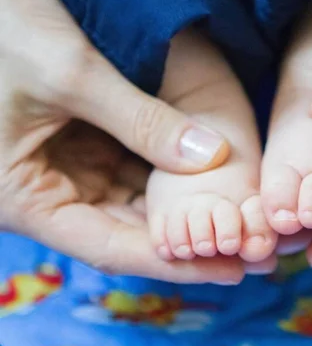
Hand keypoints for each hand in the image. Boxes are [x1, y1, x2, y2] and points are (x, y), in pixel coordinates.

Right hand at [0, 0, 252, 283]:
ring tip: (241, 213)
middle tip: (251, 242)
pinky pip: (133, 165)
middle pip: (130, 227)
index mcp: (27, 199)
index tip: (231, 270)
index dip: (176, 263)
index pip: (114, 246)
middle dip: (190, 236)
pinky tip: (211, 174)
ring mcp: (67, 168)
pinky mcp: (82, 142)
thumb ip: (140, 119)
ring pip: (135, 197)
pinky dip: (170, 170)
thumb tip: (211, 157)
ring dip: (185, 205)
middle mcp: (49, 193)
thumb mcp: (70, 75)